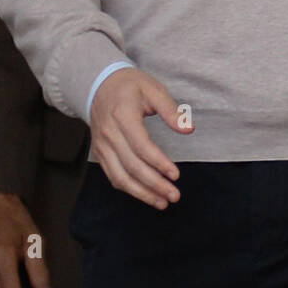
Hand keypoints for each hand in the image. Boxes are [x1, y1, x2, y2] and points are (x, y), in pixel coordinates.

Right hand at [89, 66, 189, 208]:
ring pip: (119, 177)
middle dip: (153, 184)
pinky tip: (146, 195)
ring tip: (162, 202)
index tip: (175, 175)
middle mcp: (109, 133)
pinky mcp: (100, 153)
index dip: (158, 163)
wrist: (98, 85)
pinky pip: (113, 176)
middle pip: (131, 166)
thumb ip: (171, 110)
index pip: (141, 146)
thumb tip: (188, 128)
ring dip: (141, 193)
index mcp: (122, 115)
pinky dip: (129, 189)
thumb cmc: (129, 86)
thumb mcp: (153, 89)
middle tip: (174, 195)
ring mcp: (101, 145)